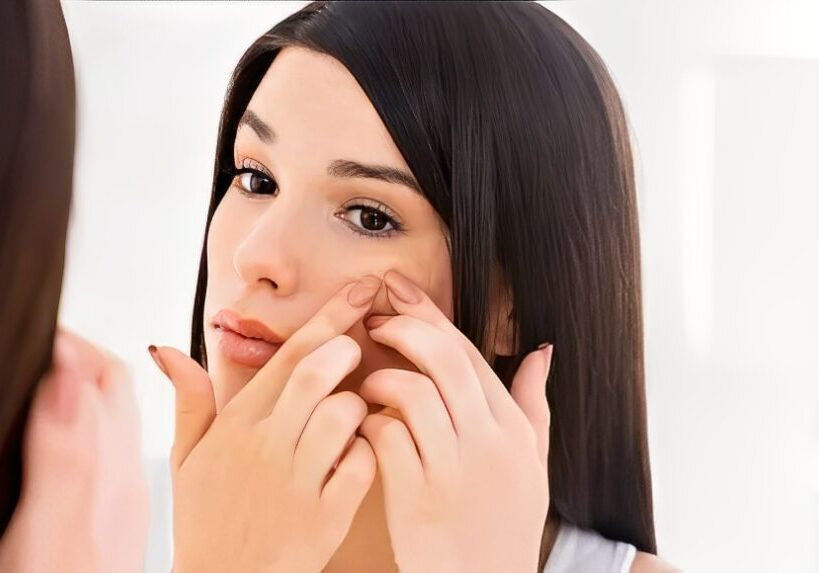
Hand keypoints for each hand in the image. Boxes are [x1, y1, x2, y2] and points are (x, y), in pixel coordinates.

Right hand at [0, 330, 149, 572]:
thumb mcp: (51, 525)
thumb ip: (62, 451)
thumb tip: (68, 374)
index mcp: (109, 470)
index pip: (105, 378)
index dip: (74, 344)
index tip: (45, 328)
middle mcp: (121, 477)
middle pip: (114, 393)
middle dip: (84, 357)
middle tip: (52, 340)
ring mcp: (116, 496)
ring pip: (112, 420)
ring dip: (90, 387)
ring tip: (63, 373)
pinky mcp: (104, 519)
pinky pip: (105, 454)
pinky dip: (88, 427)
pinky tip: (73, 437)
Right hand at [149, 276, 382, 572]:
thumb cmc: (207, 518)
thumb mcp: (185, 459)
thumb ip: (187, 400)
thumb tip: (165, 347)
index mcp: (237, 424)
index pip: (288, 355)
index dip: (330, 317)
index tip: (362, 291)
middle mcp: (266, 446)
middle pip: (318, 373)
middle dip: (346, 351)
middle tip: (355, 350)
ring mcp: (298, 481)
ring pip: (345, 414)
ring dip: (360, 405)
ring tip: (353, 413)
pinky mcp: (326, 516)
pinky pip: (363, 464)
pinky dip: (369, 451)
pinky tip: (357, 455)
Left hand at [357, 270, 552, 572]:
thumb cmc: (504, 523)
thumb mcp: (533, 463)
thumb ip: (534, 404)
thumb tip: (541, 350)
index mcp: (512, 428)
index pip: (469, 352)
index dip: (430, 314)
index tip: (399, 288)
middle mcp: (487, 442)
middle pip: (442, 359)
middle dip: (404, 329)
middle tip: (378, 322)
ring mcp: (453, 470)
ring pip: (412, 393)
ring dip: (382, 378)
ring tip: (370, 382)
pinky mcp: (418, 498)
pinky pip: (386, 439)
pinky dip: (370, 422)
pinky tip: (366, 423)